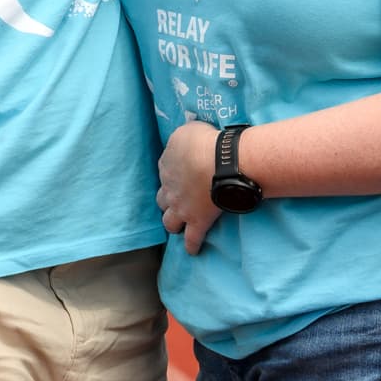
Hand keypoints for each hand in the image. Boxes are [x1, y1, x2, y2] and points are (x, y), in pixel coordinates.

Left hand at [158, 121, 223, 254]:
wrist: (218, 164)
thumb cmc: (206, 142)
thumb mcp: (190, 129)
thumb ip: (185, 136)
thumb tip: (188, 139)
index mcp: (167, 164)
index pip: (165, 170)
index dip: (173, 174)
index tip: (182, 174)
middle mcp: (169, 188)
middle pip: (162, 199)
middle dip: (168, 200)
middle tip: (178, 200)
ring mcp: (180, 207)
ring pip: (169, 221)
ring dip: (173, 223)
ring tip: (180, 225)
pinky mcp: (196, 222)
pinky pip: (192, 239)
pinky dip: (192, 245)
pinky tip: (193, 250)